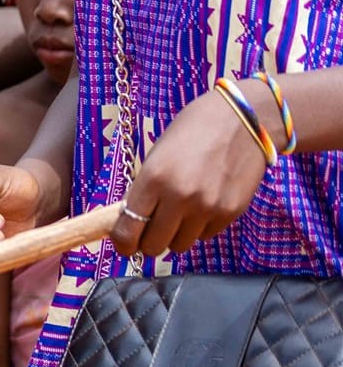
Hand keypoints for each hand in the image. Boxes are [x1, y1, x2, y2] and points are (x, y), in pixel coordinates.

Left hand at [113, 87, 267, 257]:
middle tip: (149, 231)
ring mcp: (208, 208)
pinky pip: (205, 235)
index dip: (122, 243)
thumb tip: (130, 220)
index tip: (123, 244)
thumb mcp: (157, 155)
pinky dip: (198, 228)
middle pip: (154, 246)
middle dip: (147, 242)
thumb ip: (144, 190)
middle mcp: (180, 197)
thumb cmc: (192, 131)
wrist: (243, 120)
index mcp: (154, 178)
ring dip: (174, 236)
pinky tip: (201, 206)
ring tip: (177, 215)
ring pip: (180, 245)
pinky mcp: (231, 213)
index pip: (129, 229)